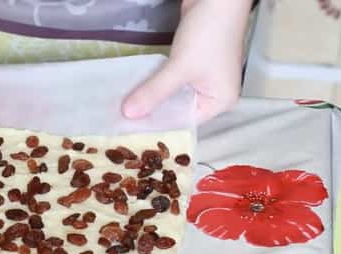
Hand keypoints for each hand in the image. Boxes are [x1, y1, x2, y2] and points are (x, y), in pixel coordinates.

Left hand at [122, 0, 252, 123]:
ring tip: (122, 110)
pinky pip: (169, 81)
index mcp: (219, 102)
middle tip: (121, 122)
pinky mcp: (190, 65)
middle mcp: (212, 95)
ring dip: (151, 98)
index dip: (158, 126)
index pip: (185, 122)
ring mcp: (202, 79)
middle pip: (177, 110)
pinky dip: (155, 84)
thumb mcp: (179, 66)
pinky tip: (134, 91)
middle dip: (152, 113)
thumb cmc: (207, 34)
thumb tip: (127, 114)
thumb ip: (154, 92)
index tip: (129, 131)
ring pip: (171, 96)